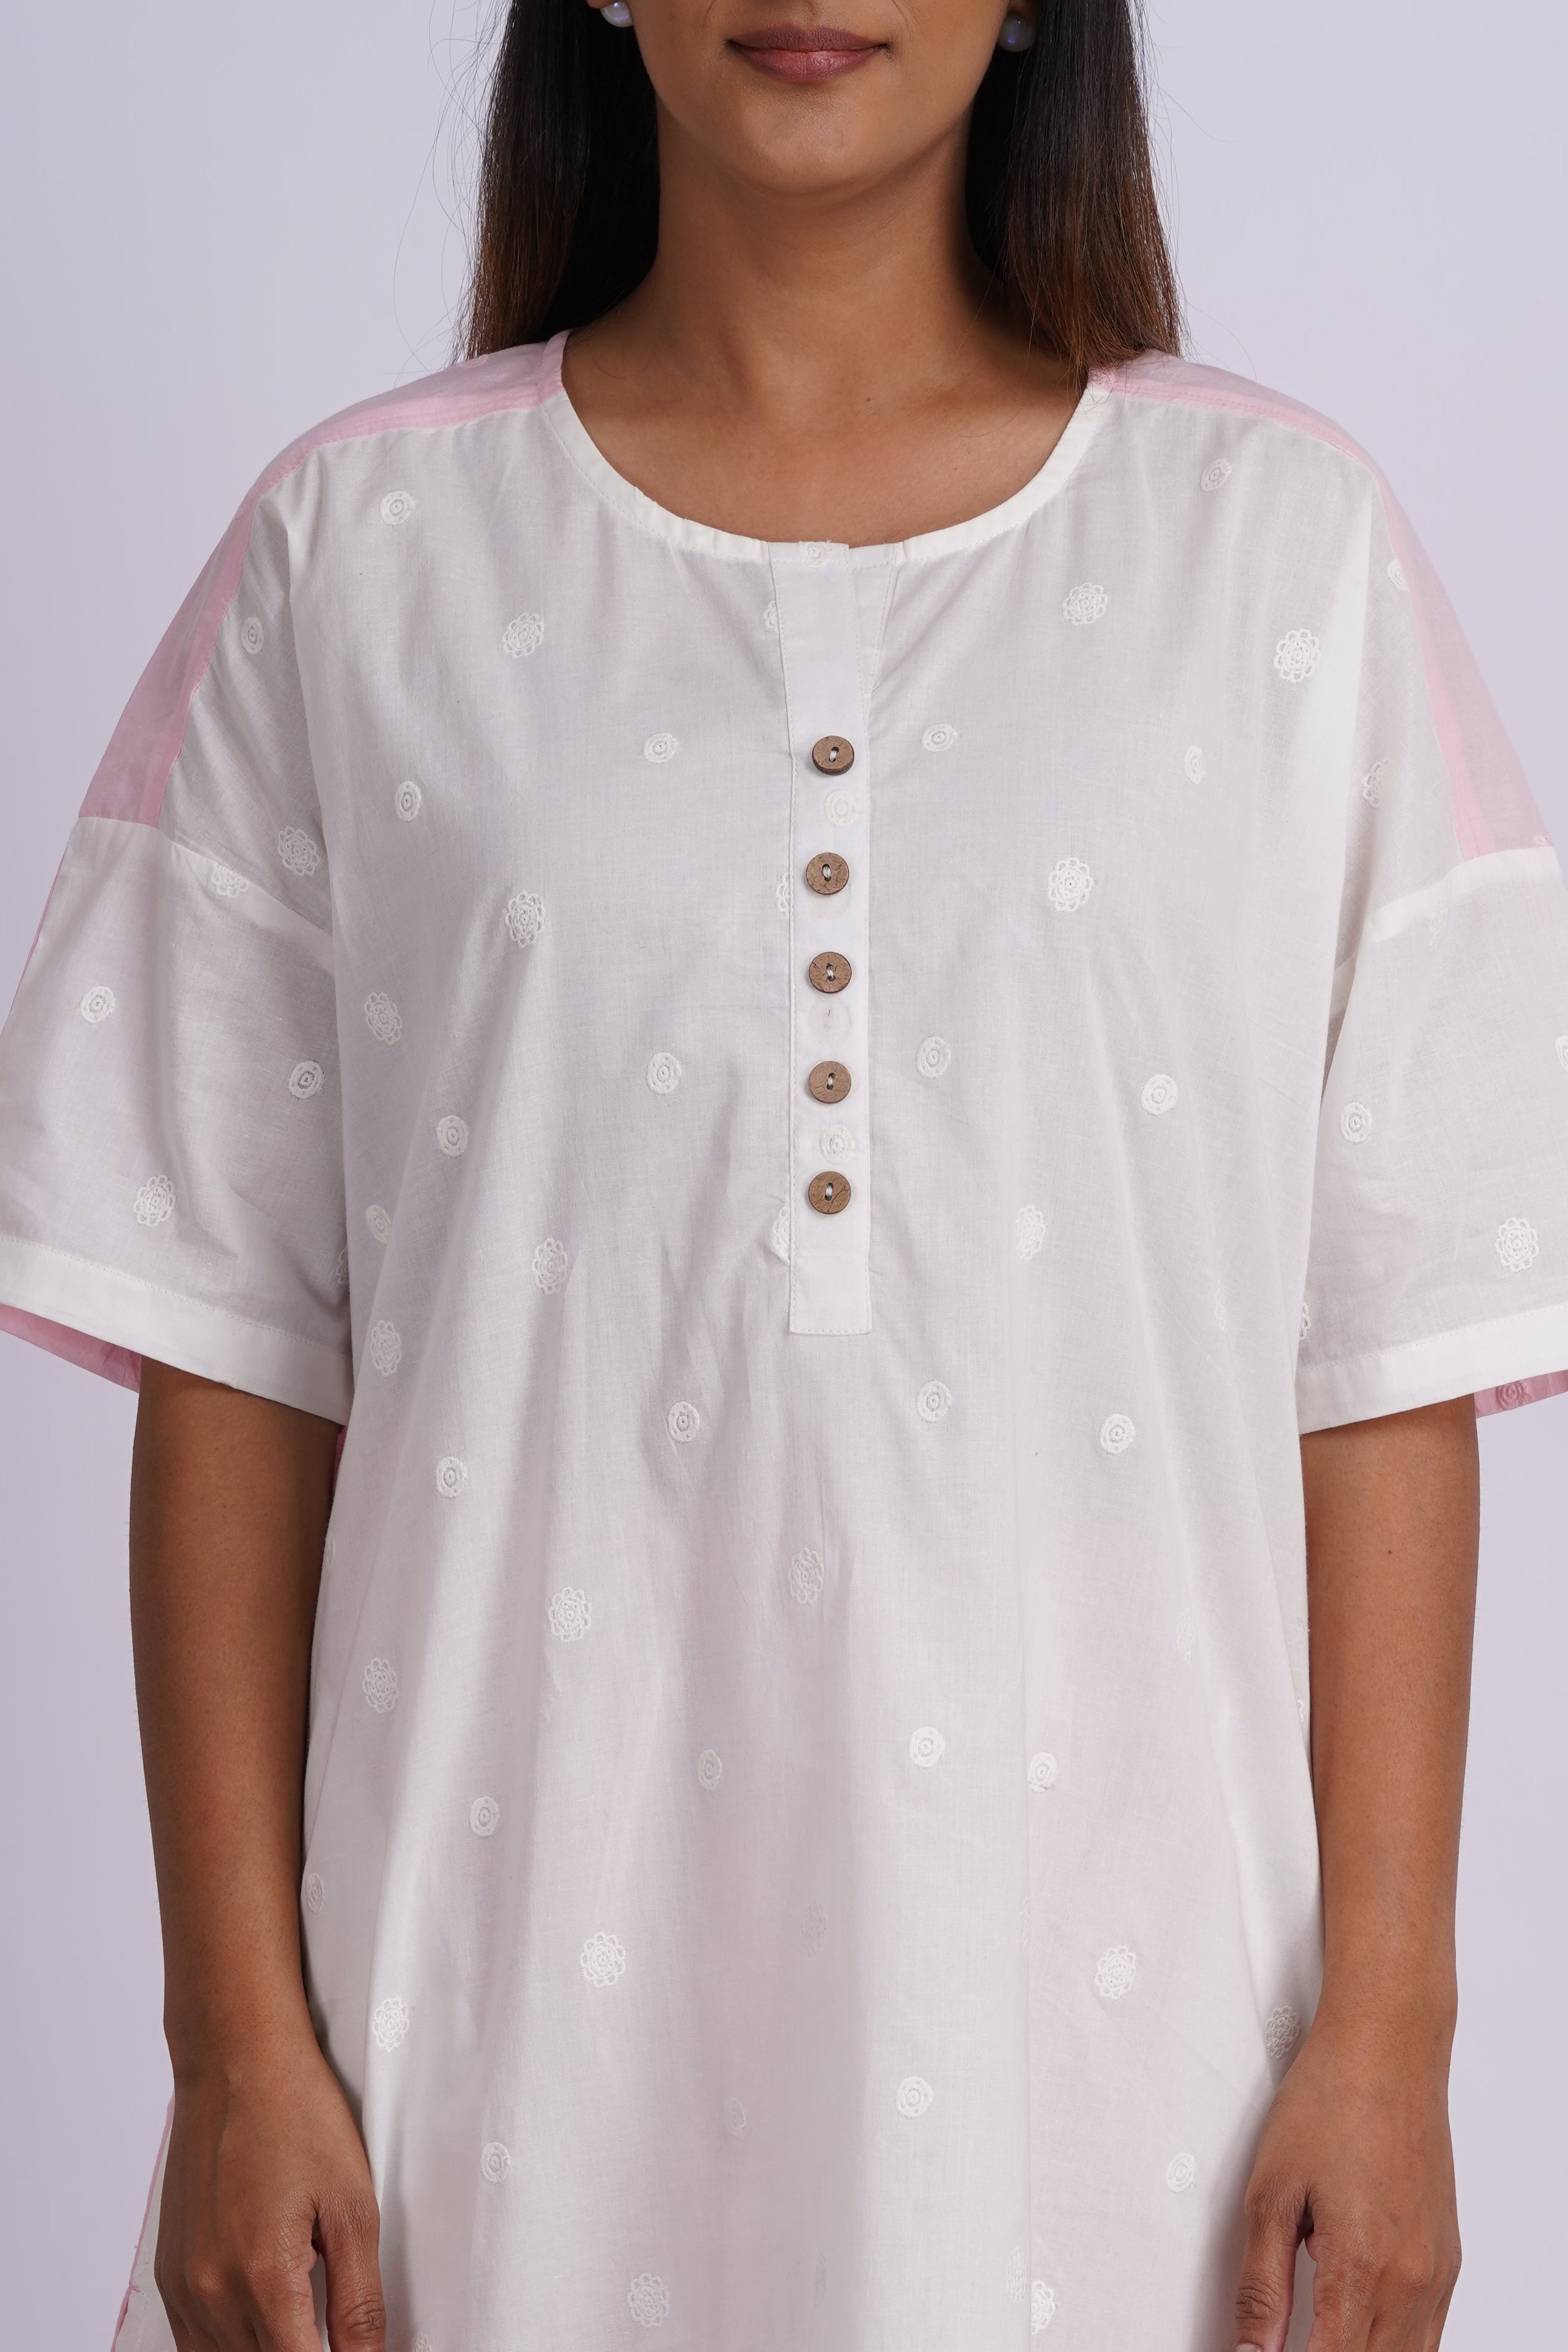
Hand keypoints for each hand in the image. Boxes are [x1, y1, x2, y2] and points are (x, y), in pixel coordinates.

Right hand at [155, 2030, 384, 2351]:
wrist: (235, 2062)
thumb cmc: (298, 2117)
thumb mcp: (352, 2206)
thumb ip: (359, 2299)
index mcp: (263, 2278)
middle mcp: (211, 2293)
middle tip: (334, 2330)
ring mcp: (182, 2287)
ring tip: (305, 2323)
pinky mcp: (169, 2275)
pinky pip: (194, 2344)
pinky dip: (231, 2346)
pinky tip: (264, 2319)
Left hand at [1233, 2008, 1459, 2351]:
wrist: (1389, 2048)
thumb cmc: (1330, 2102)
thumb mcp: (1270, 2194)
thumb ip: (1261, 2287)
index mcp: (1362, 2268)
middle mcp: (1412, 2282)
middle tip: (1286, 2339)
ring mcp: (1438, 2273)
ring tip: (1318, 2330)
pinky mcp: (1448, 2260)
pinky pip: (1429, 2335)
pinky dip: (1394, 2345)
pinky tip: (1358, 2325)